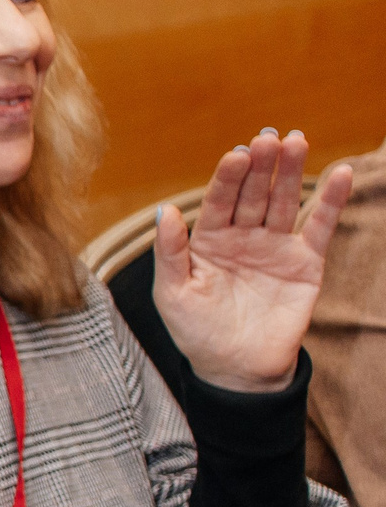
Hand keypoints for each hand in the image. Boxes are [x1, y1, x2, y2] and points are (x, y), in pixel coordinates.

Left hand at [155, 129, 354, 391]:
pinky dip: (332, 200)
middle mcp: (242, 236)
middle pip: (254, 193)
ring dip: (292, 172)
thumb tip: (166, 210)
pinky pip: (320, 226)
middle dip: (261, 166)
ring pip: (285, 201)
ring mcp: (275, 246)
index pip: (218, 200)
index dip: (228, 177)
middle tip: (269, 138)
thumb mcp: (173, 293)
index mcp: (207, 240)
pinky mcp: (305, 262)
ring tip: (298, 141)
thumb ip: (170, 253)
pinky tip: (340, 173)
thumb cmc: (197, 331)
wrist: (236, 369)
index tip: (236, 154)